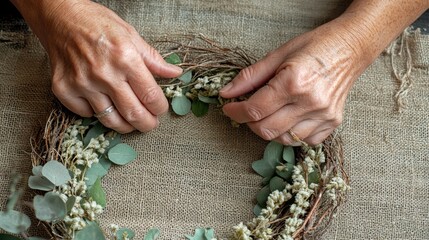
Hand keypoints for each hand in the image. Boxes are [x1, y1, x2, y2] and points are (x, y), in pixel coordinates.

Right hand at [29, 0, 181, 132]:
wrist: (59, 17)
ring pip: (110, 120)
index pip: (150, 96)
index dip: (160, 108)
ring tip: (131, 122)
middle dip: (147, 124)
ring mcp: (82, 84)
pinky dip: (97, 113)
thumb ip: (153, 59)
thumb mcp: (131, 35)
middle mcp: (104, 74)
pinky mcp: (63, 89)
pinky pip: (86, 114)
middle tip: (150, 124)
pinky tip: (103, 104)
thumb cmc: (96, 23)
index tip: (160, 110)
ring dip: (125, 125)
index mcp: (125, 59)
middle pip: (133, 114)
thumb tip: (175, 73)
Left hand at [220, 19, 370, 145]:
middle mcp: (310, 103)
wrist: (350, 48)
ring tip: (268, 112)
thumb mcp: (278, 55)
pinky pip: (303, 141)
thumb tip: (226, 93)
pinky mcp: (333, 123)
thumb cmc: (314, 47)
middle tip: (246, 109)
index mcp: (294, 82)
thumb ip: (250, 76)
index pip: (255, 109)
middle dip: (249, 122)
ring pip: (283, 139)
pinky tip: (287, 118)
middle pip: (266, 129)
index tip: (228, 107)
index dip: (235, 111)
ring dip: (268, 129)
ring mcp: (324, 116)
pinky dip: (289, 134)